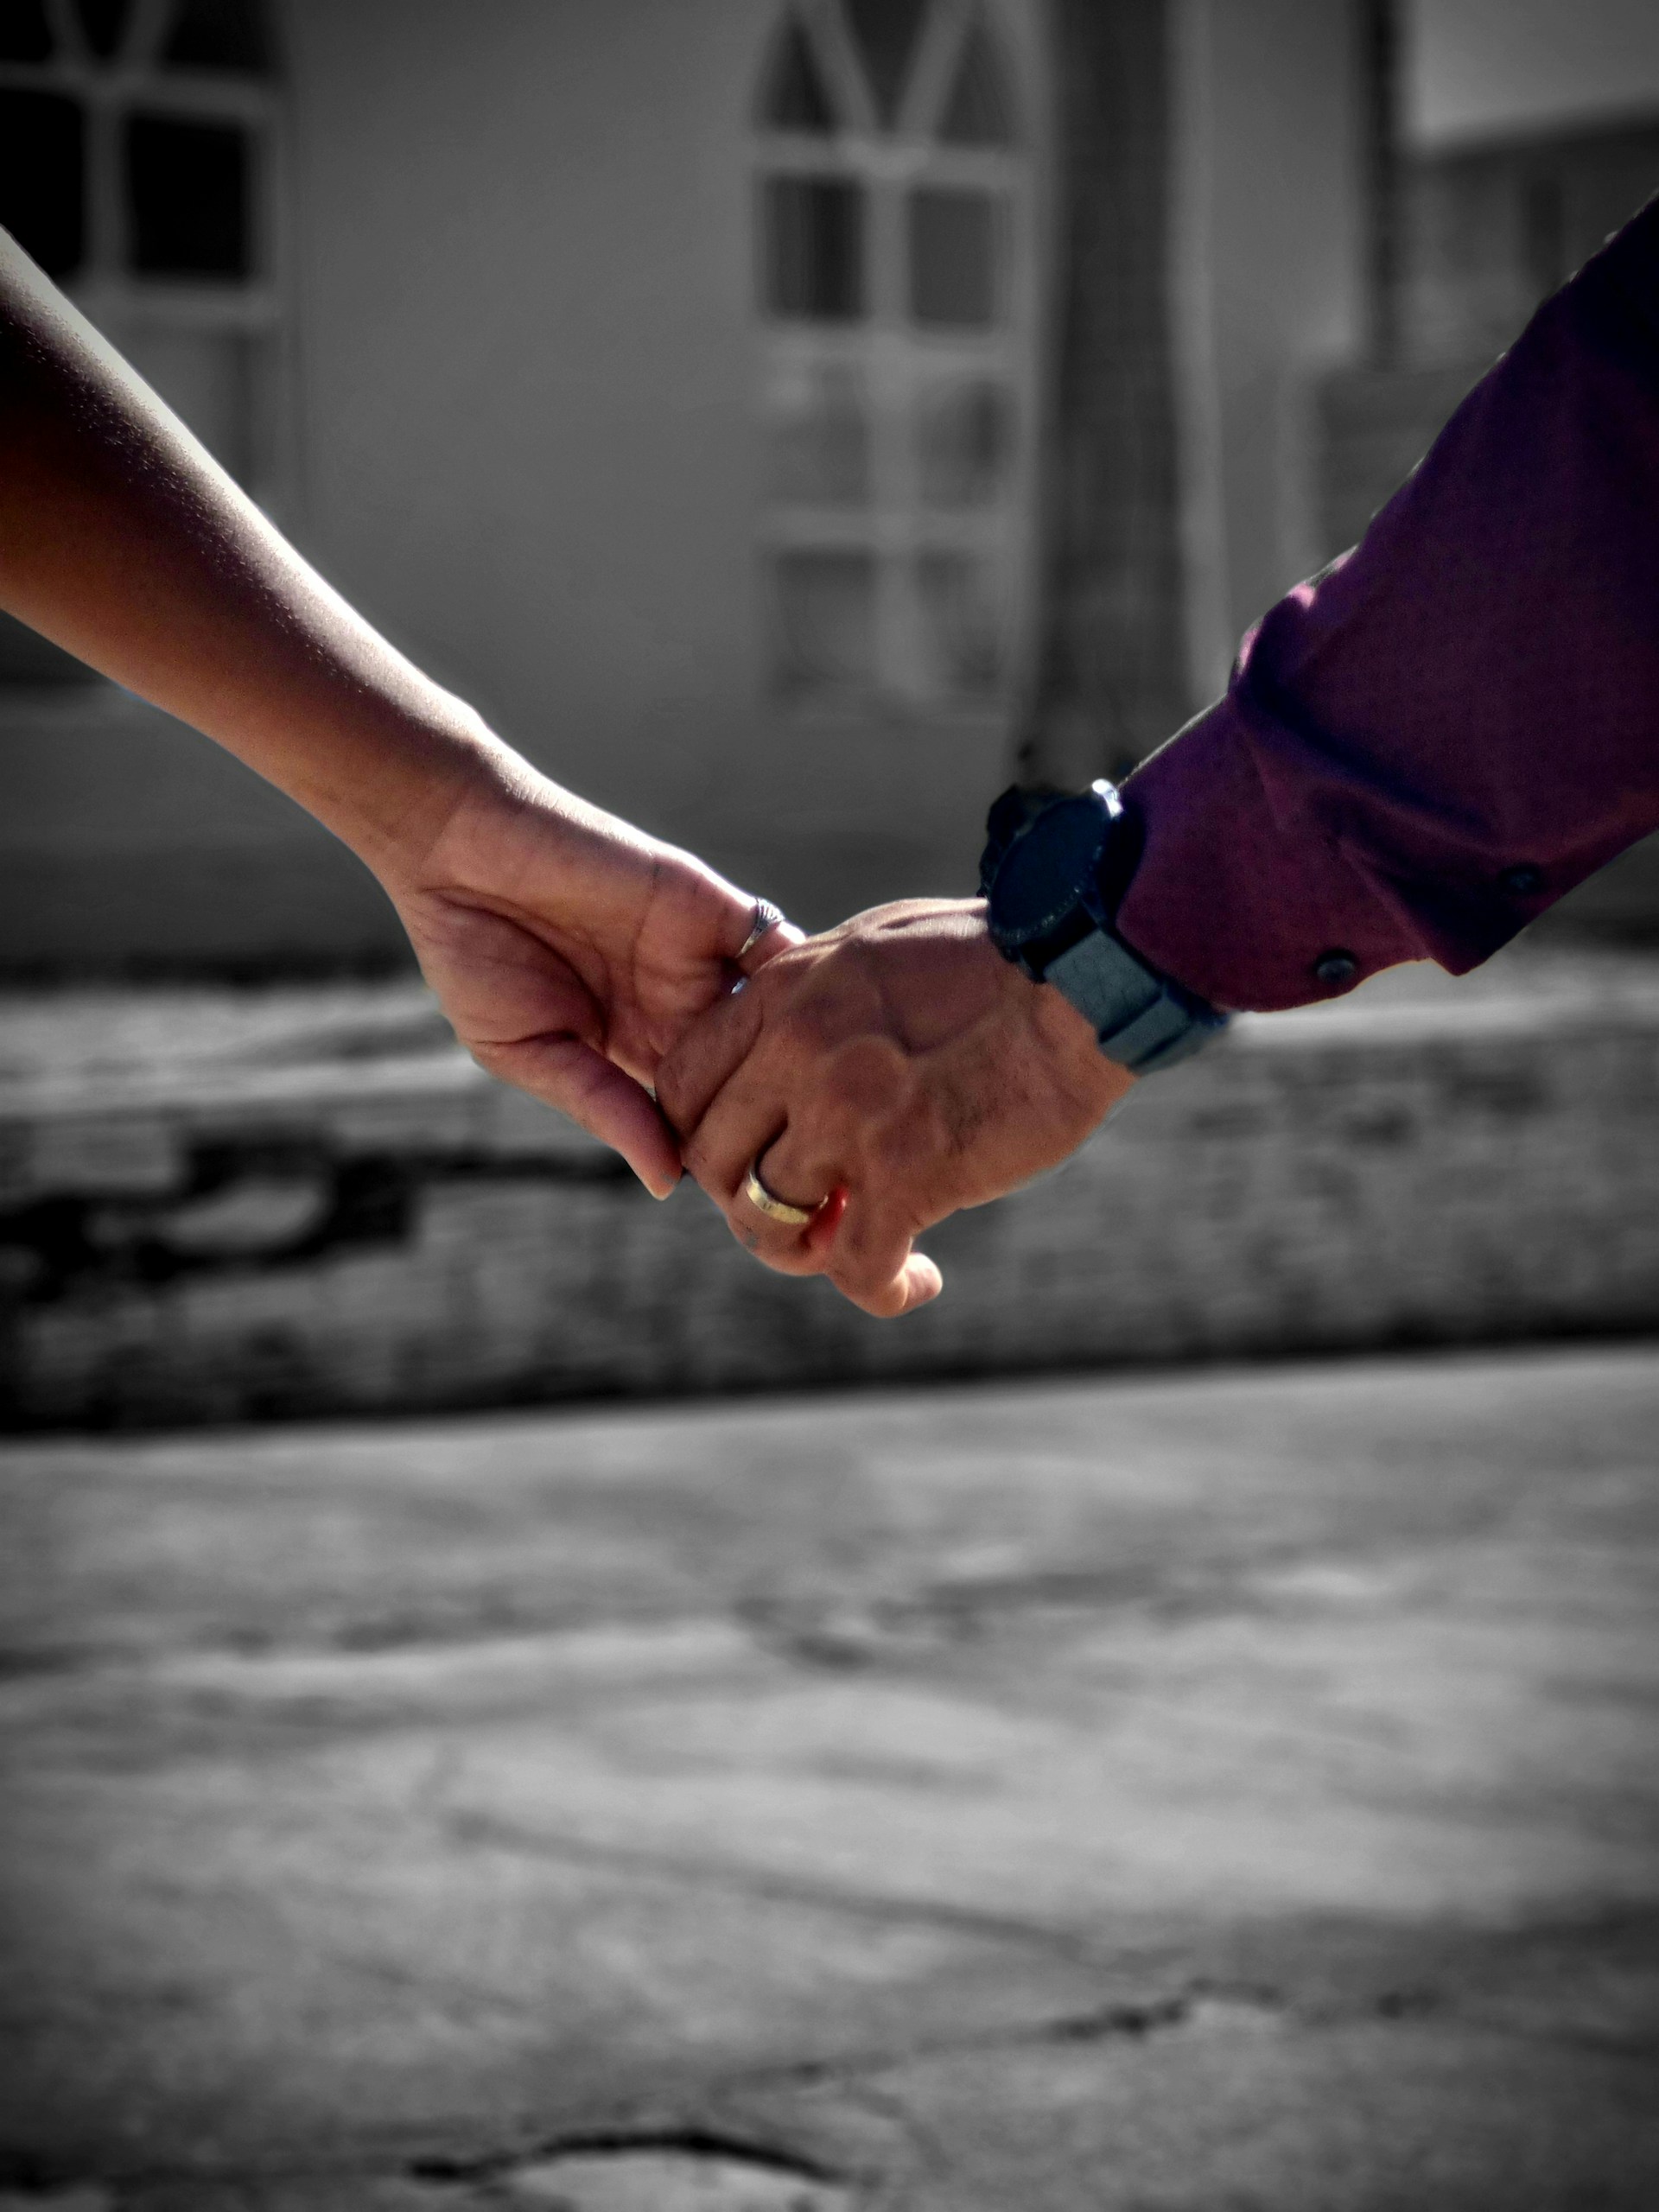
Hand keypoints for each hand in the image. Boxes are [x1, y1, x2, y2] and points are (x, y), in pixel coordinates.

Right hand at [380, 746, 796, 1196]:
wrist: (459, 847)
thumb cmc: (474, 954)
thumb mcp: (529, 1051)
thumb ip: (603, 1107)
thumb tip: (666, 1184)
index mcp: (636, 1052)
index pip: (705, 1115)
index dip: (731, 1156)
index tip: (757, 1206)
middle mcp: (679, 1008)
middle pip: (756, 1073)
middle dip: (781, 1117)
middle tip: (807, 1169)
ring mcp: (700, 957)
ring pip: (779, 1014)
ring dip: (801, 1051)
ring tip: (816, 1102)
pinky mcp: (711, 905)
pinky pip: (777, 945)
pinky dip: (802, 980)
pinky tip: (812, 1024)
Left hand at [656, 899, 1132, 1315]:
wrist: (1081, 978)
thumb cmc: (993, 956)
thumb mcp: (871, 947)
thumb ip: (811, 996)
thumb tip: (780, 1038)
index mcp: (782, 998)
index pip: (681, 1085)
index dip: (702, 1135)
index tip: (743, 1154)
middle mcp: (797, 1057)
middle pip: (713, 1161)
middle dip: (744, 1198)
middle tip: (799, 1211)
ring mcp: (847, 1118)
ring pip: (767, 1221)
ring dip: (803, 1251)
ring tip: (849, 1250)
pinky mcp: (907, 1175)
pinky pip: (857, 1267)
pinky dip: (884, 1290)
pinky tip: (918, 1282)